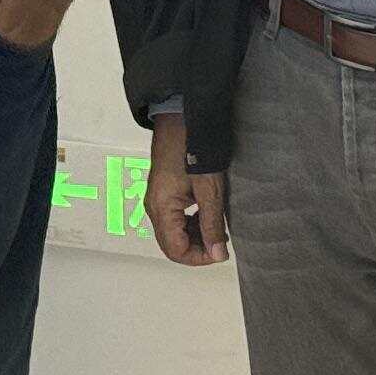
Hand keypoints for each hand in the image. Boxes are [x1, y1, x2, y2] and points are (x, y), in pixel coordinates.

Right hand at [147, 116, 228, 265]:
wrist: (181, 116)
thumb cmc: (193, 146)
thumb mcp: (210, 189)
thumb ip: (213, 224)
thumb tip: (217, 254)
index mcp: (161, 208)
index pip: (176, 251)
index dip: (199, 258)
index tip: (221, 251)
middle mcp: (154, 207)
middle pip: (172, 245)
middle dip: (198, 249)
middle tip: (222, 242)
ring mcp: (156, 200)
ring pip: (174, 234)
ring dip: (196, 237)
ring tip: (218, 227)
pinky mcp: (163, 193)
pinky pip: (174, 220)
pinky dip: (192, 224)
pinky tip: (208, 215)